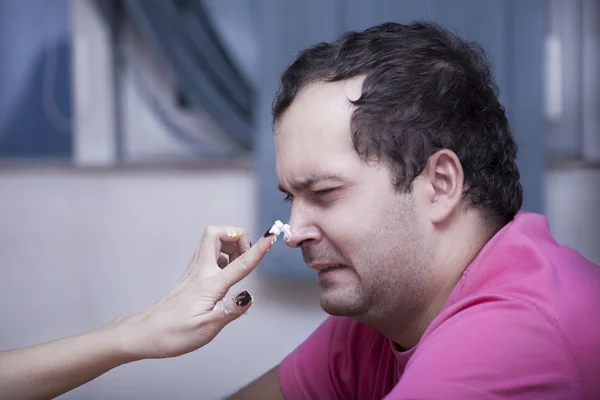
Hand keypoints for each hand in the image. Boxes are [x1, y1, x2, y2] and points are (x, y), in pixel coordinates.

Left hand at [114, 225, 273, 359]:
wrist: (144, 334)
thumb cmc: (172, 334)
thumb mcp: (205, 329)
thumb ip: (229, 311)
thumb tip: (248, 296)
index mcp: (209, 284)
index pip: (239, 263)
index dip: (258, 248)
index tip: (271, 235)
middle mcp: (200, 272)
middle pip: (217, 233)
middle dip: (238, 236)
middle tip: (247, 255)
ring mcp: (194, 272)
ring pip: (212, 241)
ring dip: (231, 245)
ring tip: (239, 266)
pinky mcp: (191, 276)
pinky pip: (209, 254)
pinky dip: (223, 256)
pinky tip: (226, 274)